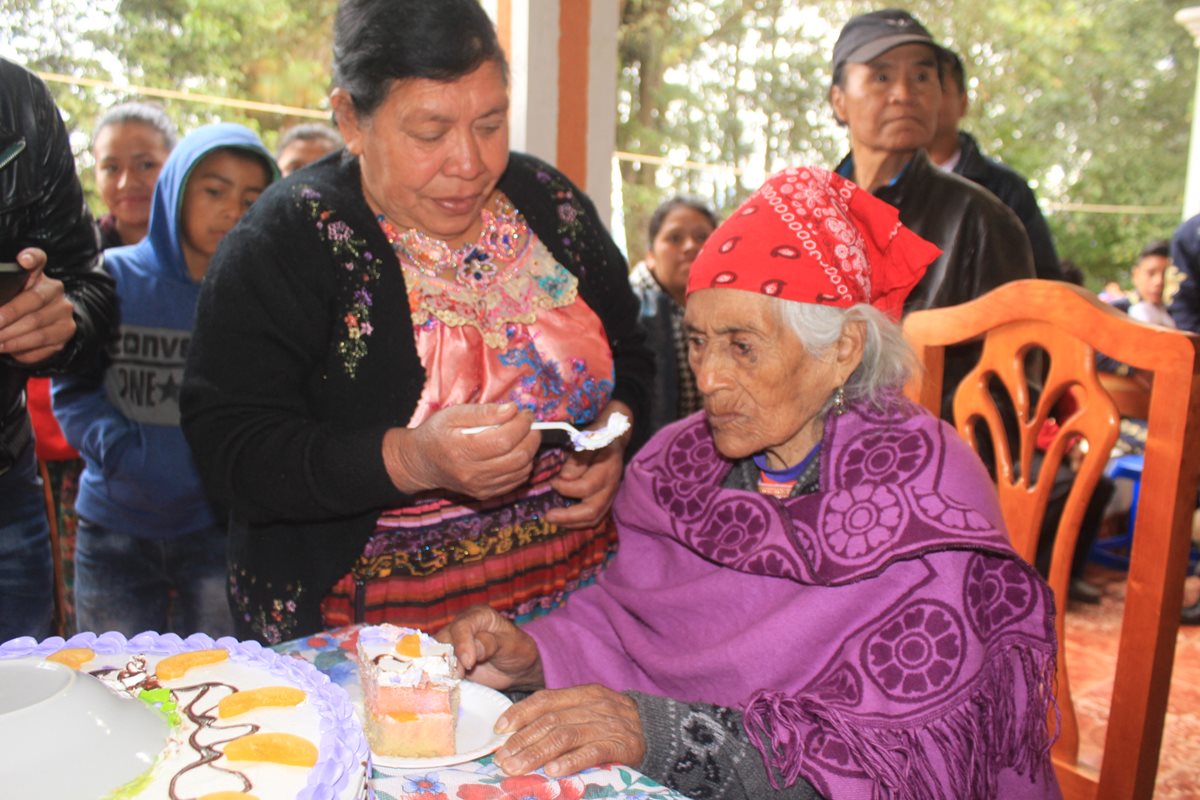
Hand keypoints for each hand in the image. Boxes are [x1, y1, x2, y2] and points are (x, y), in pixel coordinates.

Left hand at [0, 247, 77, 363]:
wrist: (50, 320)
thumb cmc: (21, 304)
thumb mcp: (13, 292)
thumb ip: (3, 291)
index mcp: (38, 276)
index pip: (38, 260)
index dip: (31, 258)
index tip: (23, 260)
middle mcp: (56, 292)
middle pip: (33, 301)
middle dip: (8, 316)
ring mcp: (63, 314)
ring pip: (38, 329)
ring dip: (12, 339)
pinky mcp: (65, 333)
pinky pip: (44, 346)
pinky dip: (23, 351)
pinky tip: (8, 349)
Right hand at [383, 403, 540, 498]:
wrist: (420, 463)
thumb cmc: (435, 434)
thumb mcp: (452, 415)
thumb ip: (483, 412)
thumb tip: (512, 410)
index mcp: (462, 451)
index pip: (505, 440)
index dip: (522, 424)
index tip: (525, 413)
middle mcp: (473, 474)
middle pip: (518, 457)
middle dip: (531, 436)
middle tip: (529, 423)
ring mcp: (480, 487)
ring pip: (522, 471)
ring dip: (530, 451)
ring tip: (523, 435)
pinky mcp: (485, 494)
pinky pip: (516, 481)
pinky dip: (524, 465)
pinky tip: (516, 451)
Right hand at [435, 604, 543, 690]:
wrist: (517, 670)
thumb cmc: (518, 651)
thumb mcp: (511, 646)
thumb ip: (490, 645)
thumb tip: (467, 654)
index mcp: (478, 615)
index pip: (462, 626)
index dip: (462, 644)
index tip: (468, 664)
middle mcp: (461, 626)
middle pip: (443, 639)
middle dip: (447, 658)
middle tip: (456, 676)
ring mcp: (452, 644)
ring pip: (435, 653)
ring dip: (439, 668)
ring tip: (449, 682)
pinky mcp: (448, 660)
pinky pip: (437, 666)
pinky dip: (438, 676)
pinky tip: (443, 685)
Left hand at [491, 685, 645, 777]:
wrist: (660, 732)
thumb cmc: (616, 725)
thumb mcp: (590, 711)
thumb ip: (561, 717)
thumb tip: (518, 734)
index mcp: (583, 693)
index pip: (545, 699)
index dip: (519, 713)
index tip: (499, 729)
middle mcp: (594, 705)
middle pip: (550, 720)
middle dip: (522, 740)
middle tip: (502, 758)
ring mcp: (607, 725)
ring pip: (565, 736)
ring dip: (537, 753)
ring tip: (517, 768)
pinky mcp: (620, 746)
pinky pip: (591, 752)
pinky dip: (570, 762)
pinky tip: (552, 771)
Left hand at [544, 401, 631, 528]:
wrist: (615, 438)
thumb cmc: (598, 437)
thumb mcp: (587, 440)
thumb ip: (578, 459)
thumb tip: (564, 478)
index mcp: (606, 469)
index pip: (587, 487)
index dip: (567, 488)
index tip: (553, 482)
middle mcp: (610, 486)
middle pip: (592, 510)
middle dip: (568, 517)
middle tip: (548, 516)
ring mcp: (610, 495)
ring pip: (594, 518)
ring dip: (572, 523)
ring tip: (554, 520)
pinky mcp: (606, 500)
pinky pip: (595, 517)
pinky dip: (579, 522)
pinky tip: (564, 520)